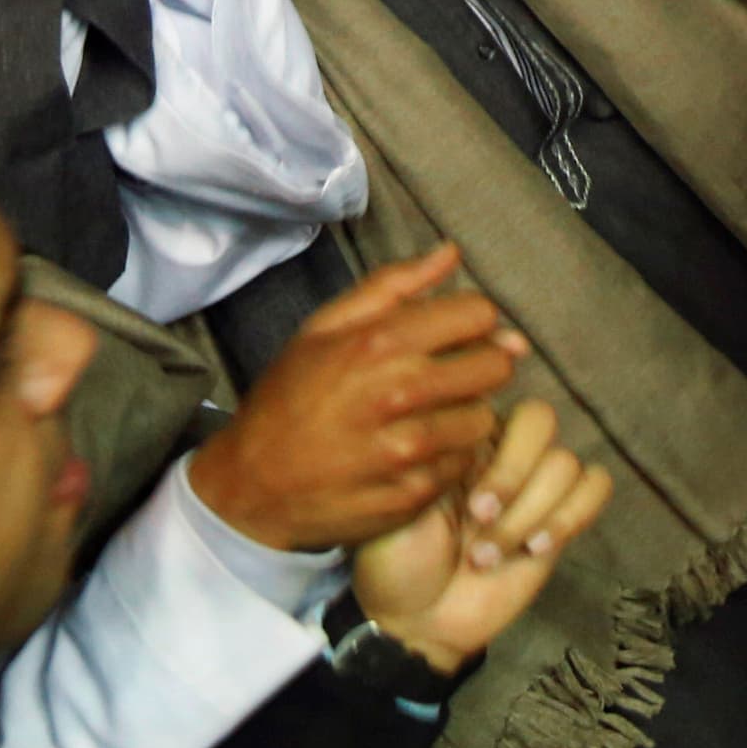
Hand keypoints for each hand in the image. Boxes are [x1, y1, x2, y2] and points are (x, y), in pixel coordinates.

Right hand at [187, 246, 522, 555]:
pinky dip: (448, 458)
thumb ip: (393, 285)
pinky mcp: (412, 495)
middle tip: (447, 376)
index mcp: (378, 343)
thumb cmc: (289, 398)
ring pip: (484, 418)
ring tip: (427, 416)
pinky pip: (464, 464)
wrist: (250, 484)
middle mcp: (398, 395)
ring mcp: (407, 451)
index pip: (479, 314)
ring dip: (464, 414)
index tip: (455, 334)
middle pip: (496, 366)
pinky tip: (416, 454)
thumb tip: (451, 252)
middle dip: (478, 365)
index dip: (472, 321)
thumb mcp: (323, 328)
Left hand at [346, 398, 614, 675]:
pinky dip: (571, 517)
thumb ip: (431, 461)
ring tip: (488, 555)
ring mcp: (533, 484)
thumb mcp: (396, 506)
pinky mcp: (560, 517)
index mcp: (460, 438)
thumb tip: (463, 425)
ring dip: (529, 514)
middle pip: (541, 421)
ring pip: (566, 464)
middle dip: (514, 475)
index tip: (464, 503)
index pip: (497, 400)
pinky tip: (535, 549)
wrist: (417, 620)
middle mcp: (501, 451)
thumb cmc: (395, 561)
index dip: (488, 447)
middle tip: (479, 519)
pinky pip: (595, 486)